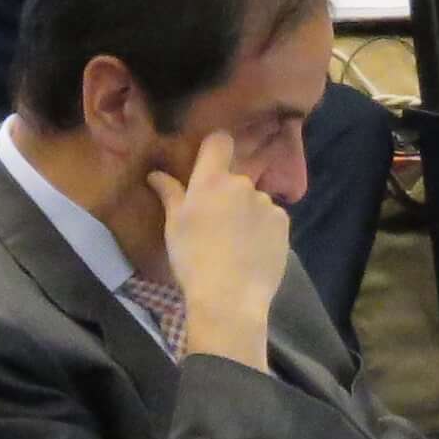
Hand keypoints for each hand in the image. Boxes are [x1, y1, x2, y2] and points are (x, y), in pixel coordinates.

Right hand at [148, 128, 291, 371]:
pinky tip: (253, 251)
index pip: (219, 140)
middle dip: (227, 194)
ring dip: (246, 213)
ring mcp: (266, 202)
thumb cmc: (192, 259)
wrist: (229, 297)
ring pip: (254, 200)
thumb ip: (169, 194)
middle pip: (235, 178)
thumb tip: (155, 174)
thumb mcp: (174, 226)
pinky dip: (263, 229)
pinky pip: (271, 217)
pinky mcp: (283, 222)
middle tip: (216, 224)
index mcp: (211, 181)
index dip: (215, 147)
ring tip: (236, 244)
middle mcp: (242, 183)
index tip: (209, 163)